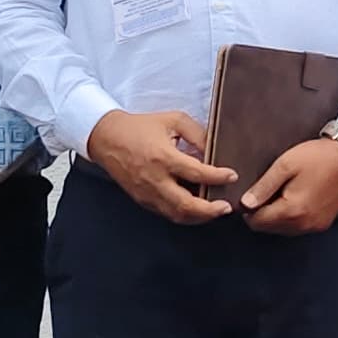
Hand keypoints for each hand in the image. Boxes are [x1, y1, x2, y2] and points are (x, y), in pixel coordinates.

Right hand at [87, 110, 233, 223]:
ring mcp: (147, 193)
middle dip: (210, 210)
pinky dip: (184, 215)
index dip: (218, 177)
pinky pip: (166, 213)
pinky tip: (196, 210)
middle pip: (187, 205)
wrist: (106, 138)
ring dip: (199, 217)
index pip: (197, 173)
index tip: (232, 176)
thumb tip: (214, 149)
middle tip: (226, 207)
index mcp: (163, 157)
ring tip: (215, 211)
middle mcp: (155, 179)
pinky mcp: (142, 200)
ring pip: (177, 215)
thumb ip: (197, 134)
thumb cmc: (139, 127)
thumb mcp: (172, 120)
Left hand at [240, 135, 337, 234]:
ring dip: (275, 217)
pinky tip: (292, 200)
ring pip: (282, 230)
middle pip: (269, 228)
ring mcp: (314, 226)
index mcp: (292, 210)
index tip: (249, 196)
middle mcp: (304, 224)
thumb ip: (263, 187)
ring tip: (278, 194)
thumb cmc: (316, 158)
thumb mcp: (284, 166)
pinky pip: (297, 227)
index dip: (248, 210)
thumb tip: (245, 204)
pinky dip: (289, 218)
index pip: (258, 222)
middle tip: (263, 192)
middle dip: (261, 214)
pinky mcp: (322, 224)